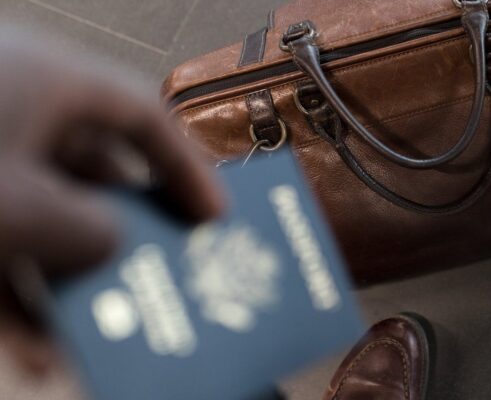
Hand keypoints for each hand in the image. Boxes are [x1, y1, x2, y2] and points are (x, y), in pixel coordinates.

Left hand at [0, 35, 224, 374]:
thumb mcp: (25, 210)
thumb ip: (92, 231)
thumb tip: (109, 245)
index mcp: (44, 81)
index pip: (141, 117)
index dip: (186, 170)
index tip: (214, 221)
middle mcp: (10, 108)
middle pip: (92, 173)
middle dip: (126, 236)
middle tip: (163, 275)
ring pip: (38, 219)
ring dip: (68, 280)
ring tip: (100, 332)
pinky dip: (10, 294)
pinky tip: (29, 348)